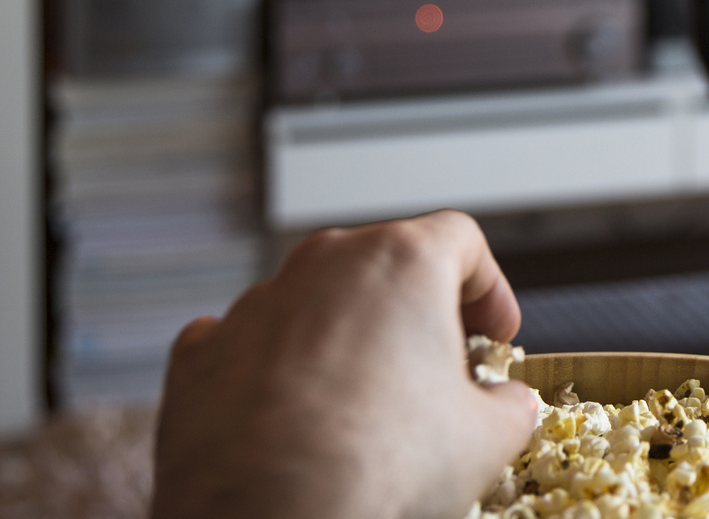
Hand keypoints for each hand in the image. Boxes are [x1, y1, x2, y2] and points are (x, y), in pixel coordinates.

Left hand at [150, 210, 540, 518]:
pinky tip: (293, 420)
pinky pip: (250, 345)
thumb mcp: (486, 440)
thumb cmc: (379, 467)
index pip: (461, 241)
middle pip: (385, 265)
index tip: (496, 335)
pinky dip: (275, 372)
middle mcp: (323, 264)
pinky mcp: (199, 356)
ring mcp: (254, 305)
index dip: (489, 288)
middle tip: (438, 374)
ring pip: (316, 303)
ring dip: (345, 342)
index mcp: (401, 261)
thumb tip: (507, 406)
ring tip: (364, 409)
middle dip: (416, 315)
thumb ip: (509, 406)